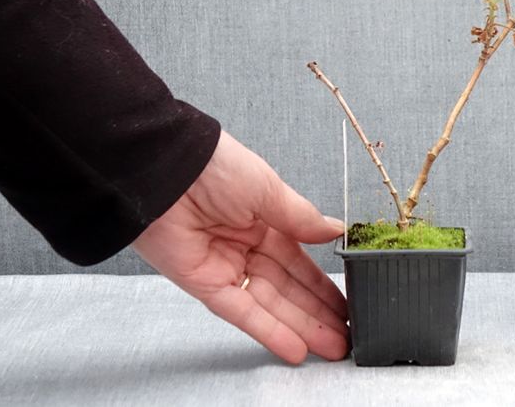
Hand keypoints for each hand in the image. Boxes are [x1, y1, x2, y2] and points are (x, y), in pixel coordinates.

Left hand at [132, 130, 348, 363]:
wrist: (167, 171)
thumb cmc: (216, 167)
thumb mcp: (269, 188)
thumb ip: (301, 217)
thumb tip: (335, 231)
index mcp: (264, 219)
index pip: (299, 259)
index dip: (321, 282)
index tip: (346, 300)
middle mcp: (246, 246)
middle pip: (288, 287)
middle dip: (317, 312)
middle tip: (347, 333)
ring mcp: (226, 267)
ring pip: (270, 304)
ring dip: (301, 327)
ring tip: (332, 347)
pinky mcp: (204, 284)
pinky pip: (241, 312)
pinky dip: (268, 330)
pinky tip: (295, 347)